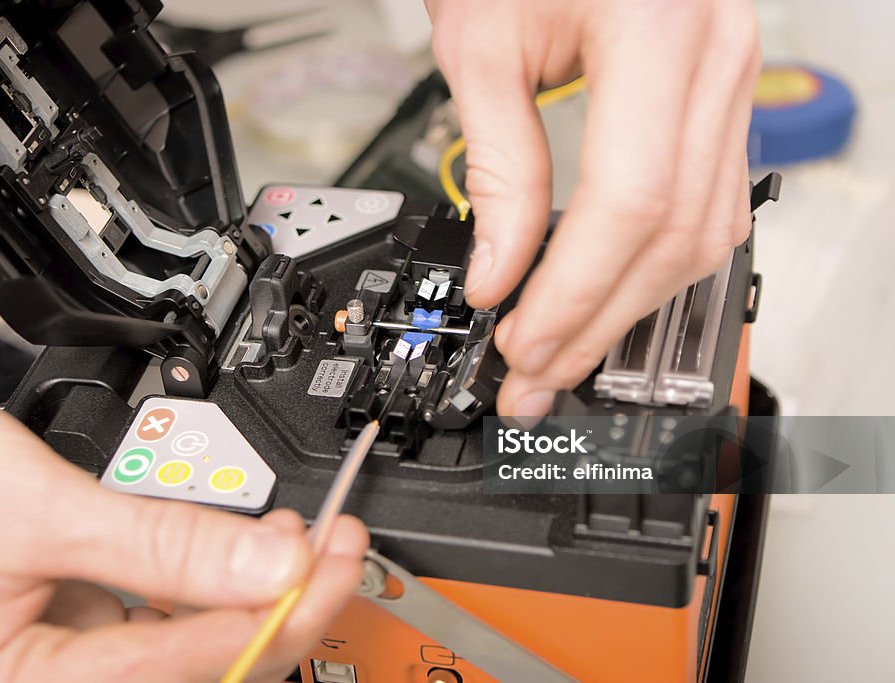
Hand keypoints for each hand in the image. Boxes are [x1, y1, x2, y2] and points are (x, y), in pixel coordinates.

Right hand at [0, 384, 367, 681]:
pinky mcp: (59, 632)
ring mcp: (54, 662)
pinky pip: (149, 621)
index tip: (336, 553)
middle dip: (283, 607)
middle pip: (203, 666)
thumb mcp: (34, 510)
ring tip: (300, 540)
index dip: (284, 608)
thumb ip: (159, 545)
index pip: (198, 664)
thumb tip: (270, 561)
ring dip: (248, 595)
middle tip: (338, 546)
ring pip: (183, 646)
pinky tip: (233, 551)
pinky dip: (200, 585)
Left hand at [425, 0, 760, 415]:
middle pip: (673, 231)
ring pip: (704, 229)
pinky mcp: (721, 97)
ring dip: (631, 305)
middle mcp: (716, 56)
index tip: (520, 336)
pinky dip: (660, 262)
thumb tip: (500, 272)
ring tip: (566, 350)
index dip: (573, 289)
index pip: (629, 201)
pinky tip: (615, 296)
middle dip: (599, 319)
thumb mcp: (481, 44)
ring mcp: (732, 77)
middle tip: (537, 373)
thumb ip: (499, 167)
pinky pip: (712, 201)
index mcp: (657, 30)